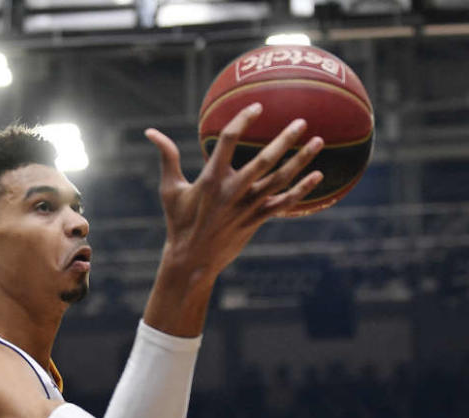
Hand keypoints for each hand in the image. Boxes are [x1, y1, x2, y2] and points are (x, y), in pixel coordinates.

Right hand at [144, 104, 323, 277]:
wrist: (192, 260)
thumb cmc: (179, 222)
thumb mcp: (170, 189)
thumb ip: (166, 157)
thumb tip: (150, 132)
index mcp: (211, 180)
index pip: (228, 142)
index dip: (243, 121)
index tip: (256, 107)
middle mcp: (233, 192)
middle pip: (264, 160)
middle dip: (284, 140)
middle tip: (302, 121)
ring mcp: (248, 207)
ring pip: (280, 181)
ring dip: (301, 161)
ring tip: (318, 141)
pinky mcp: (257, 219)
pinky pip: (284, 203)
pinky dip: (302, 190)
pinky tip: (318, 176)